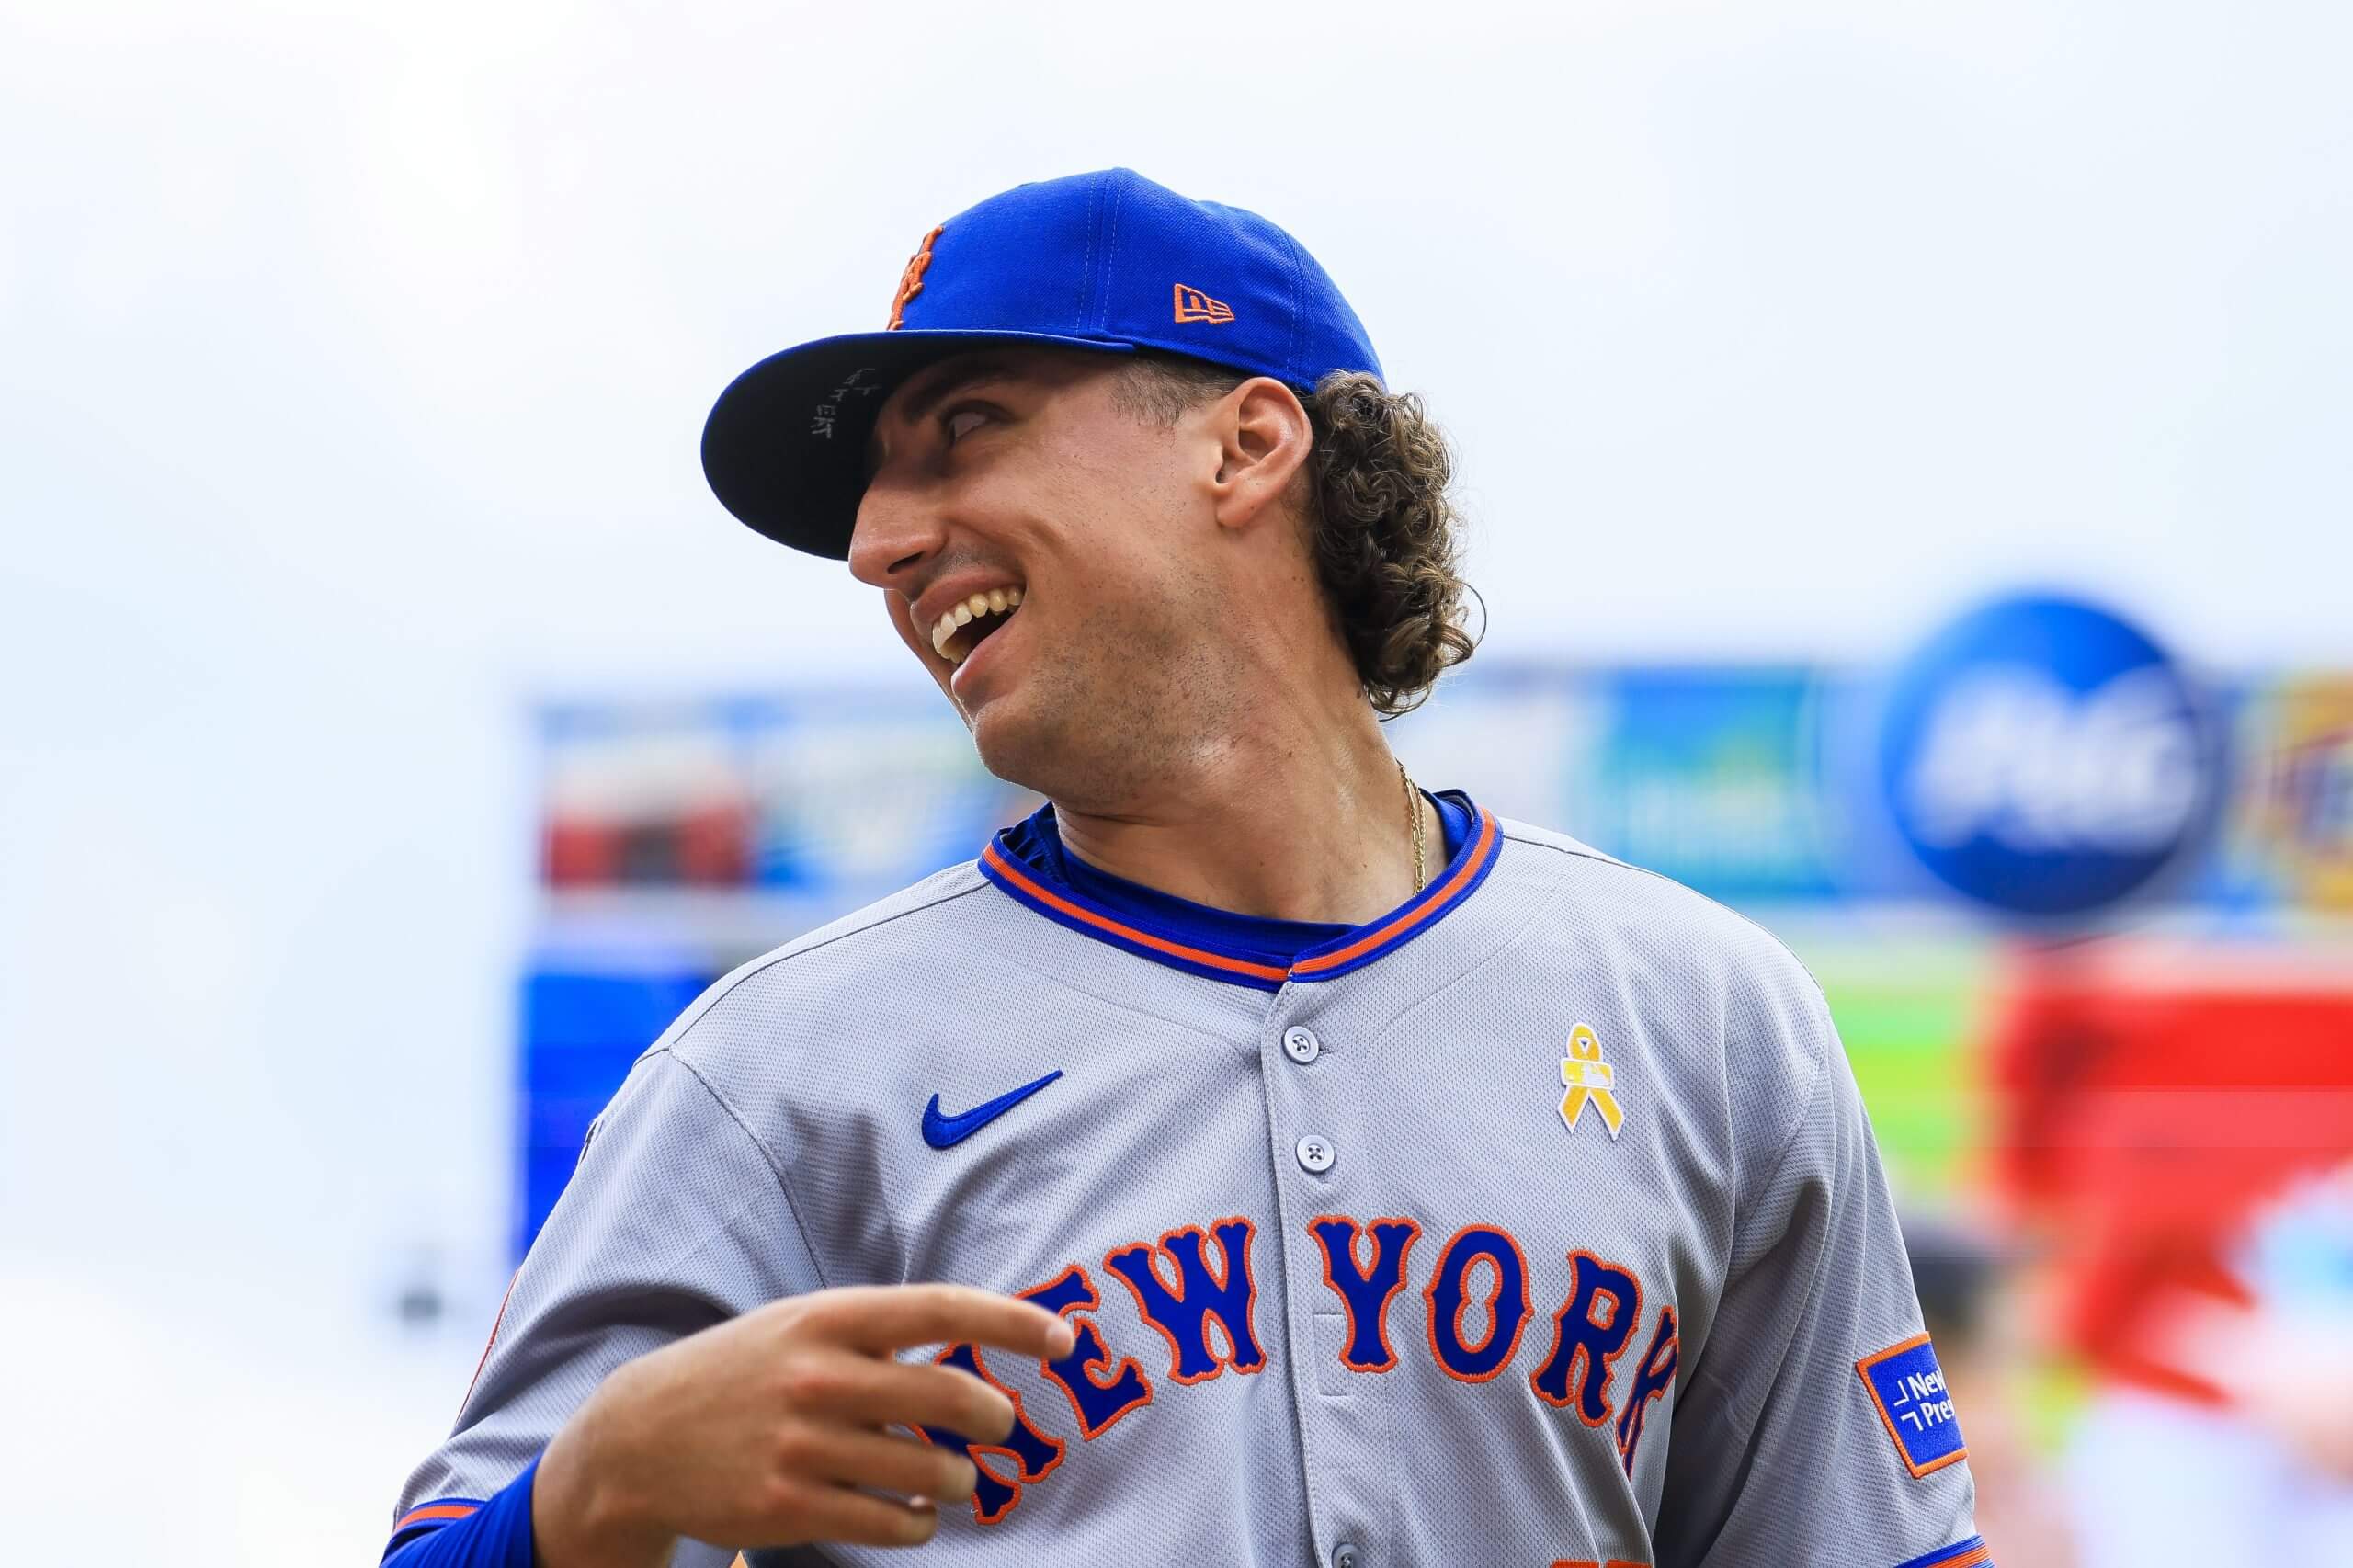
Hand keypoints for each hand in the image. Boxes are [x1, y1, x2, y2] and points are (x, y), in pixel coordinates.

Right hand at [533, 1284, 1076, 1565]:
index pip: (943, 1308)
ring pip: (930, 1471)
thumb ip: (880, 1333)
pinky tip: (914, 1515)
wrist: (640, 1436)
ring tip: (954, 1478)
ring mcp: (803, 1445)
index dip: (1013, 1323)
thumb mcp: (803, 1326)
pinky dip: (919, 1524)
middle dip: (994, 1417)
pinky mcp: (789, 1507)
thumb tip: (977, 1346)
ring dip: (959, 1480)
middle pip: (951, 1397)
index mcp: (830, 1318)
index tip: (1063, 1339)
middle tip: (1001, 1425)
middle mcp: (820, 1375)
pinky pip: (891, 1524)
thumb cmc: (745, 1371)